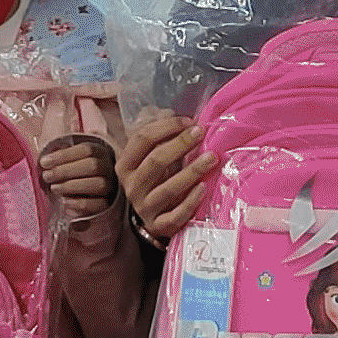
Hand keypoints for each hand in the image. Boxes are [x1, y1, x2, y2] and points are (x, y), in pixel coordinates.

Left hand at [42, 132, 120, 221]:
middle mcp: (109, 168)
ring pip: (97, 184)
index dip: (64, 155)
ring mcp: (111, 187)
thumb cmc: (73, 171)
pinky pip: (98, 205)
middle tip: (47, 176)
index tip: (44, 162)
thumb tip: (55, 114)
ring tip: (54, 188)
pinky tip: (66, 204)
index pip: (86, 150)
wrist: (86, 195)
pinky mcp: (109, 206)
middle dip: (66, 171)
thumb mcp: (68, 152)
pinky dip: (81, 204)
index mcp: (100, 151)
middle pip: (93, 166)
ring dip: (72, 186)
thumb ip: (62, 137)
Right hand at [118, 109, 216, 241]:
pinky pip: (175, 215)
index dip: (166, 126)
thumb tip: (168, 111)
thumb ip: (157, 135)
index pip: (142, 139)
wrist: (150, 219)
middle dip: (180, 144)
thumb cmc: (154, 181)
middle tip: (201, 133)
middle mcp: (132, 186)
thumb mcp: (148, 157)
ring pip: (168, 188)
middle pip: (156, 161)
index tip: (189, 121)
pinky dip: (190, 202)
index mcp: (125, 165)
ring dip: (192, 171)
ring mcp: (144, 208)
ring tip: (212, 157)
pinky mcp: (159, 226)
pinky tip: (203, 188)